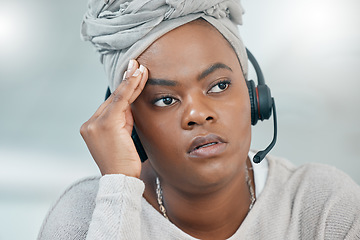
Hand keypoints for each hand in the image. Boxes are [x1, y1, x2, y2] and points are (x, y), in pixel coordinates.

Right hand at [80, 60, 147, 177]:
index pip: (112, 104)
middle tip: (136, 64)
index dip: (124, 89)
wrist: (121, 180)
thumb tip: (130, 103)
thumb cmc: (124, 162)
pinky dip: (129, 87)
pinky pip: (120, 101)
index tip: (133, 74)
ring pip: (117, 98)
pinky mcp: (104, 124)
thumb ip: (123, 119)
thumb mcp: (123, 136)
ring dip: (130, 81)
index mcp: (93, 127)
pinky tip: (137, 76)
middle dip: (128, 81)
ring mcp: (94, 123)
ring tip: (140, 67)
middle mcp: (90, 123)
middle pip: (114, 99)